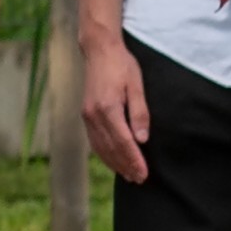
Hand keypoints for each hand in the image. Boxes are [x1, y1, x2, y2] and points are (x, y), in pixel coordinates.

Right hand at [81, 30, 150, 185]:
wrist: (99, 50)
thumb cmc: (122, 65)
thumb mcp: (136, 86)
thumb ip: (139, 113)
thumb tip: (142, 140)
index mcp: (108, 108)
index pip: (123, 142)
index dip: (134, 160)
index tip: (144, 174)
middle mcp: (94, 115)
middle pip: (111, 148)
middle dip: (125, 166)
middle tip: (139, 180)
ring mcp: (87, 116)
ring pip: (100, 147)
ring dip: (114, 163)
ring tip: (128, 175)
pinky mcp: (86, 114)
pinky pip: (94, 140)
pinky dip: (104, 154)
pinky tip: (112, 160)